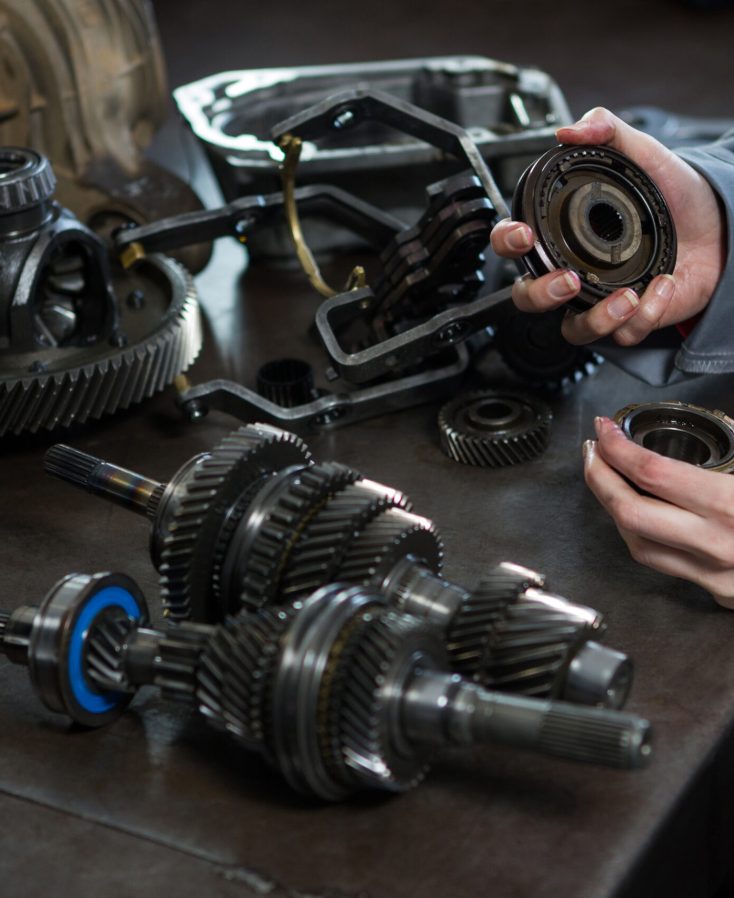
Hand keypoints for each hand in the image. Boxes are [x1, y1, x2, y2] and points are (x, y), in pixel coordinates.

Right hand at [490, 107, 725, 346]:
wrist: (721, 224)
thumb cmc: (674, 196)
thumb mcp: (642, 153)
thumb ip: (607, 130)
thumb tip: (570, 130)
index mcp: (562, 235)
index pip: (514, 244)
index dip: (507, 242)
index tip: (522, 234)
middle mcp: (573, 271)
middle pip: (528, 298)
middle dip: (541, 294)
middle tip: (568, 279)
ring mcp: (599, 300)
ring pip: (573, 330)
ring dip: (595, 319)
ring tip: (627, 298)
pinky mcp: (631, 320)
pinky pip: (624, 334)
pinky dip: (645, 315)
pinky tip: (663, 285)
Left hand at [583, 416, 733, 607]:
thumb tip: (724, 418)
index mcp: (733, 504)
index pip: (651, 472)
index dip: (618, 447)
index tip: (605, 429)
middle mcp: (716, 542)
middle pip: (629, 511)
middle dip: (598, 478)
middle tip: (592, 452)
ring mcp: (714, 573)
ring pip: (637, 543)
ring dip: (611, 508)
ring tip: (605, 477)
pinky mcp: (717, 592)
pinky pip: (661, 563)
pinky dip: (638, 535)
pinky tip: (635, 514)